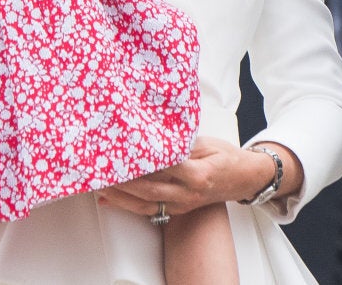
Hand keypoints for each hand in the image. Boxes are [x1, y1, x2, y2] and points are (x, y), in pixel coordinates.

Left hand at [96, 137, 294, 216]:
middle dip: (122, 180)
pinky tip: (108, 200)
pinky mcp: (176, 208)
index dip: (142, 159)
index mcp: (198, 174)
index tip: (122, 149)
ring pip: (145, 204)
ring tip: (97, 183)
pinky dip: (126, 206)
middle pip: (149, 189)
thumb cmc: (226, 156)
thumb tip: (155, 132)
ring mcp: (181, 204)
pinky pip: (148, 210)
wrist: (244, 179)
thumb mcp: (207, 142)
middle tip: (101, 168)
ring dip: (119, 195)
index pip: (164, 166)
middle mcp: (188, 194)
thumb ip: (181, 141)